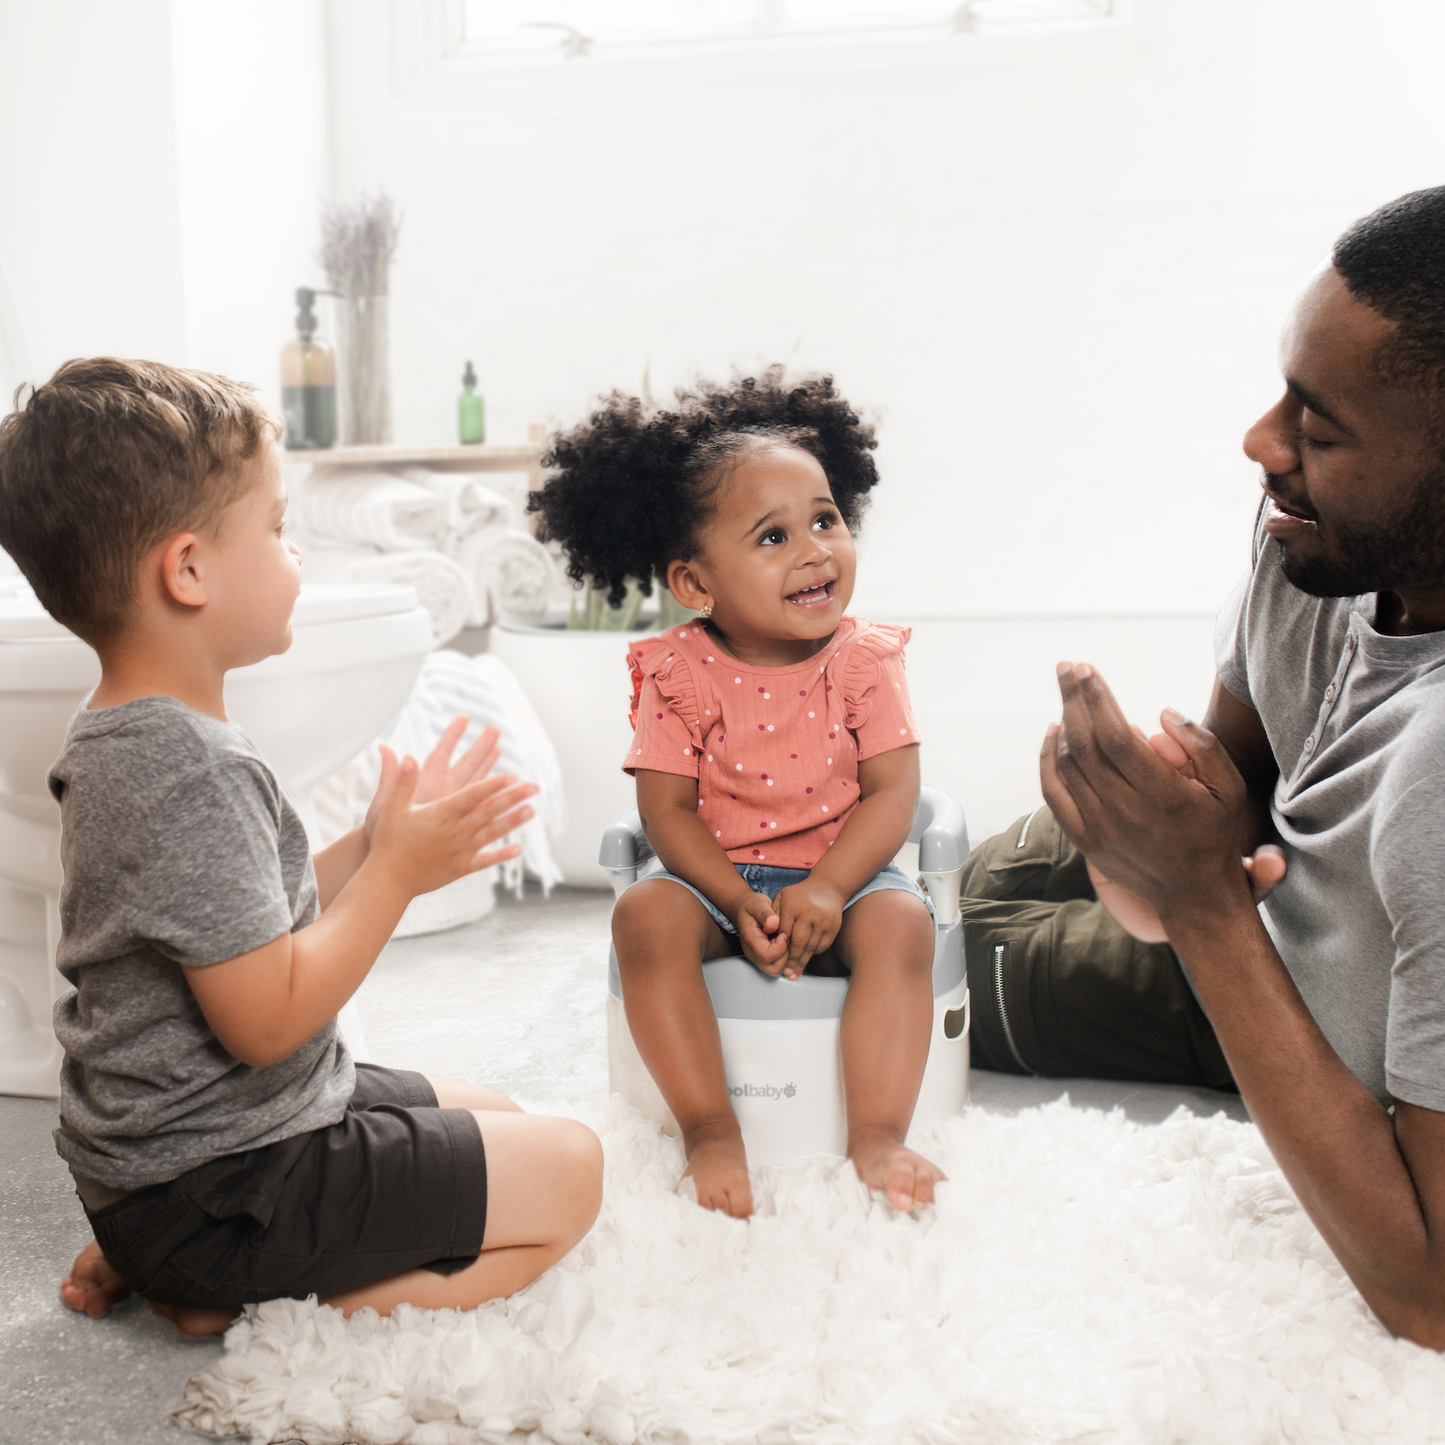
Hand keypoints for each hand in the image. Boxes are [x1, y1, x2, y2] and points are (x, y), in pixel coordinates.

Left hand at [364, 717, 503, 845]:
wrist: (390, 862)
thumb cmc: (383, 833)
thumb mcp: (386, 804)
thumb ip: (391, 777)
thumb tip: (385, 748)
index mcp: (425, 785)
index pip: (441, 754)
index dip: (452, 736)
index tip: (463, 717)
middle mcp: (441, 793)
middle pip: (465, 765)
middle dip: (480, 746)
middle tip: (495, 729)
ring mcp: (452, 809)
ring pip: (477, 787)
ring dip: (489, 771)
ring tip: (501, 752)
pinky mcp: (459, 827)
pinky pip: (480, 814)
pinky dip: (493, 808)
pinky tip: (507, 806)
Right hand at [366, 744, 536, 897]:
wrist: (387, 880)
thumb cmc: (387, 842)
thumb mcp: (390, 808)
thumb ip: (402, 781)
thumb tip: (407, 756)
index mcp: (441, 815)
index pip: (472, 796)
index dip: (492, 785)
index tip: (511, 776)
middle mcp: (455, 832)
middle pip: (489, 811)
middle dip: (513, 798)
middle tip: (534, 787)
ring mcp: (460, 851)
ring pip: (491, 833)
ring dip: (513, 821)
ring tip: (532, 811)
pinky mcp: (460, 869)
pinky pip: (484, 861)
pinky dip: (501, 855)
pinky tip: (517, 850)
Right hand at [731, 891, 789, 974]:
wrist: (744, 908)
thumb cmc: (752, 906)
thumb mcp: (758, 903)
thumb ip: (765, 913)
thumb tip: (773, 924)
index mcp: (750, 940)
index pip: (767, 956)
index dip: (780, 947)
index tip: (783, 933)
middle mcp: (752, 952)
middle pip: (773, 969)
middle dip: (785, 956)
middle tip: (784, 938)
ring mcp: (757, 956)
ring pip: (776, 969)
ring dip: (785, 956)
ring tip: (782, 939)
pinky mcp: (763, 957)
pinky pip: (777, 964)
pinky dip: (784, 955)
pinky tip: (782, 941)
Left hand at [771, 877, 844, 979]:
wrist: (827, 887)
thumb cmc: (800, 895)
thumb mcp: (781, 897)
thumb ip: (772, 914)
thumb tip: (766, 933)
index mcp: (792, 906)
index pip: (783, 933)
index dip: (779, 948)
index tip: (775, 960)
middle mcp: (808, 913)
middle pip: (798, 944)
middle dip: (791, 961)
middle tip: (786, 974)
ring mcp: (823, 920)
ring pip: (811, 947)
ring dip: (802, 962)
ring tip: (795, 973)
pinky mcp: (834, 926)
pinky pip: (822, 946)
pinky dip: (814, 953)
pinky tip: (807, 958)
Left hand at [1039, 662, 1257, 930]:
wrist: (1195, 897)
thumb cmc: (1215, 835)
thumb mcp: (1230, 790)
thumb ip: (1202, 747)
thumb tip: (1162, 715)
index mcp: (1161, 795)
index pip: (1116, 735)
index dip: (1097, 699)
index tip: (1087, 670)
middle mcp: (1125, 810)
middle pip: (1084, 742)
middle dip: (1073, 698)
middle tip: (1068, 667)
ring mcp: (1100, 827)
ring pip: (1067, 764)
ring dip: (1063, 722)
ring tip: (1068, 692)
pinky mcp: (1084, 839)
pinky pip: (1054, 792)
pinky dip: (1047, 760)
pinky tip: (1053, 733)